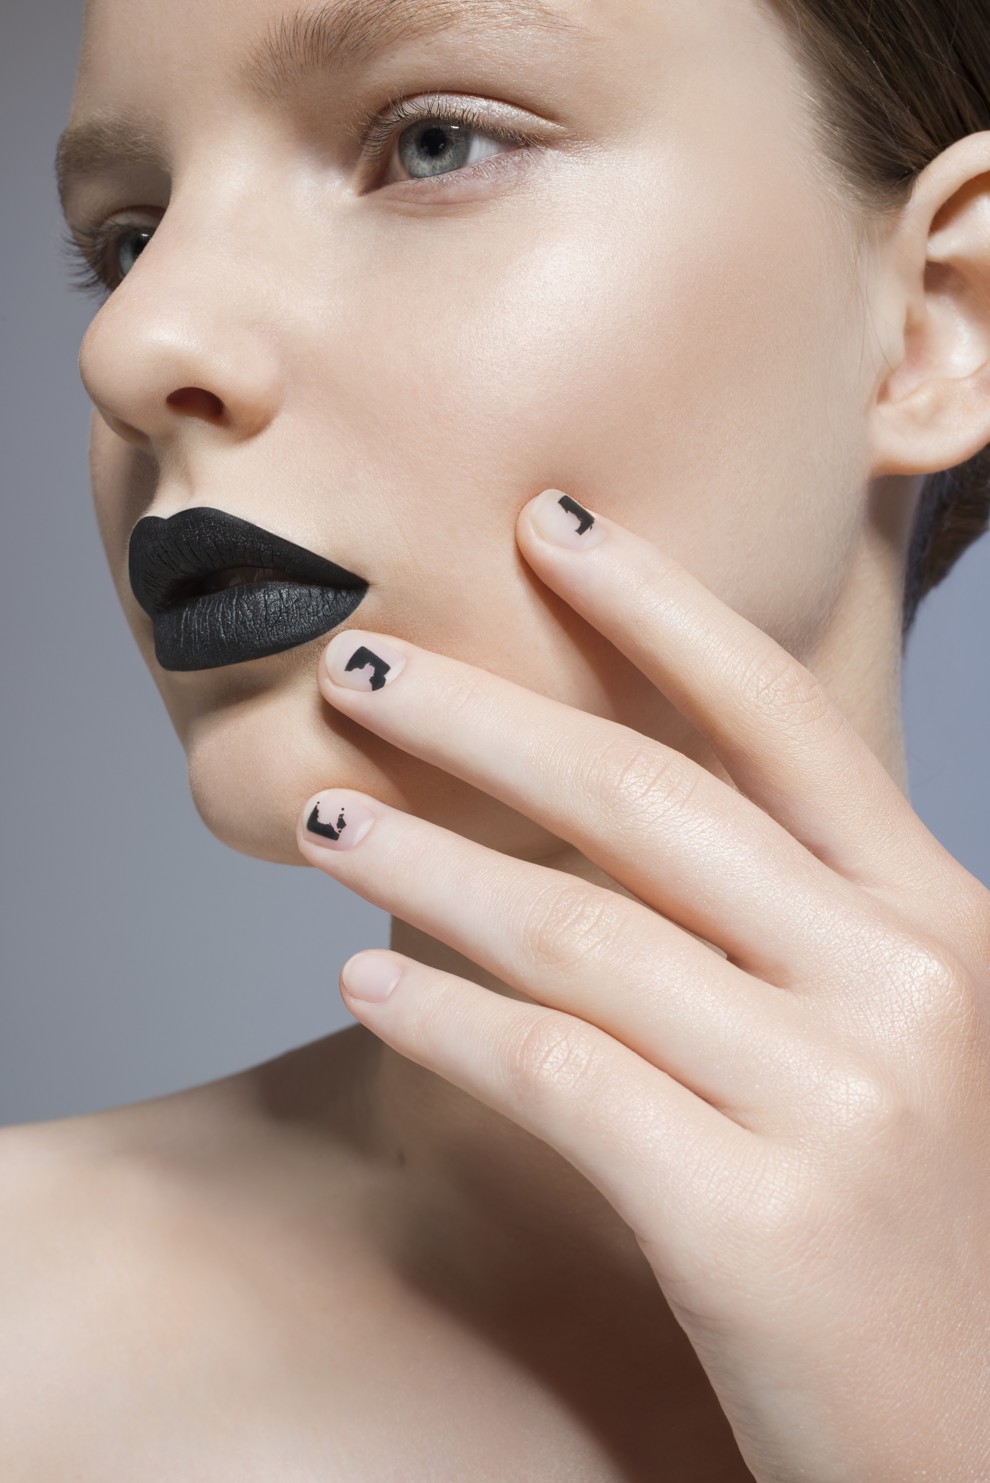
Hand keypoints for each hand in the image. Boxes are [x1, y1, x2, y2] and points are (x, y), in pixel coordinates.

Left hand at [296, 487, 989, 1482]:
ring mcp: (838, 1099)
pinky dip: (442, 1018)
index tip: (548, 523)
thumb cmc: (923, 1233)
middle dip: (483, 713)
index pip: (780, 718)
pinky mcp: (757, 1219)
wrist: (985, 1446)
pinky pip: (554, 1072)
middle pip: (648, 797)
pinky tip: (367, 983)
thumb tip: (600, 817)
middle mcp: (902, 982)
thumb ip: (788, 925)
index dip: (657, 605)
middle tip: (360, 662)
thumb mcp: (894, 1040)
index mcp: (941, 920)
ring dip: (424, 863)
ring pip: (579, 928)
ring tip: (323, 819)